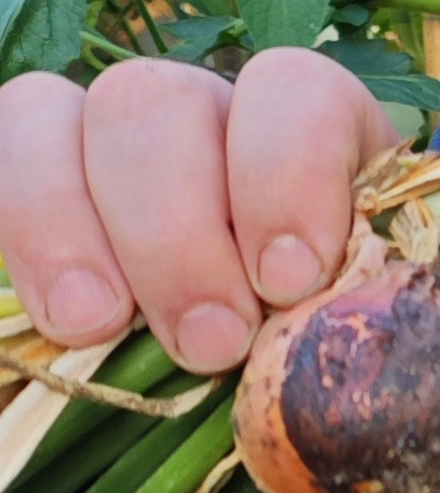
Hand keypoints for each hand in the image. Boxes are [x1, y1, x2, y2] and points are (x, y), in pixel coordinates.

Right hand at [0, 53, 404, 369]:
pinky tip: (55, 313)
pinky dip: (18, 221)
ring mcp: (106, 142)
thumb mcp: (348, 343)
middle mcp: (204, 120)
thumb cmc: (311, 374)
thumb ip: (352, 319)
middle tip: (209, 343)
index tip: (290, 282)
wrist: (253, 404)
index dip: (286, 175)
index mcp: (307, 138)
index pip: (295, 88)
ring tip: (101, 326)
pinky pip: (4, 142)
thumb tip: (331, 320)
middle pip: (160, 100)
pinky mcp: (31, 177)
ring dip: (74, 228)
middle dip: (177, 232)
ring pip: (60, 113)